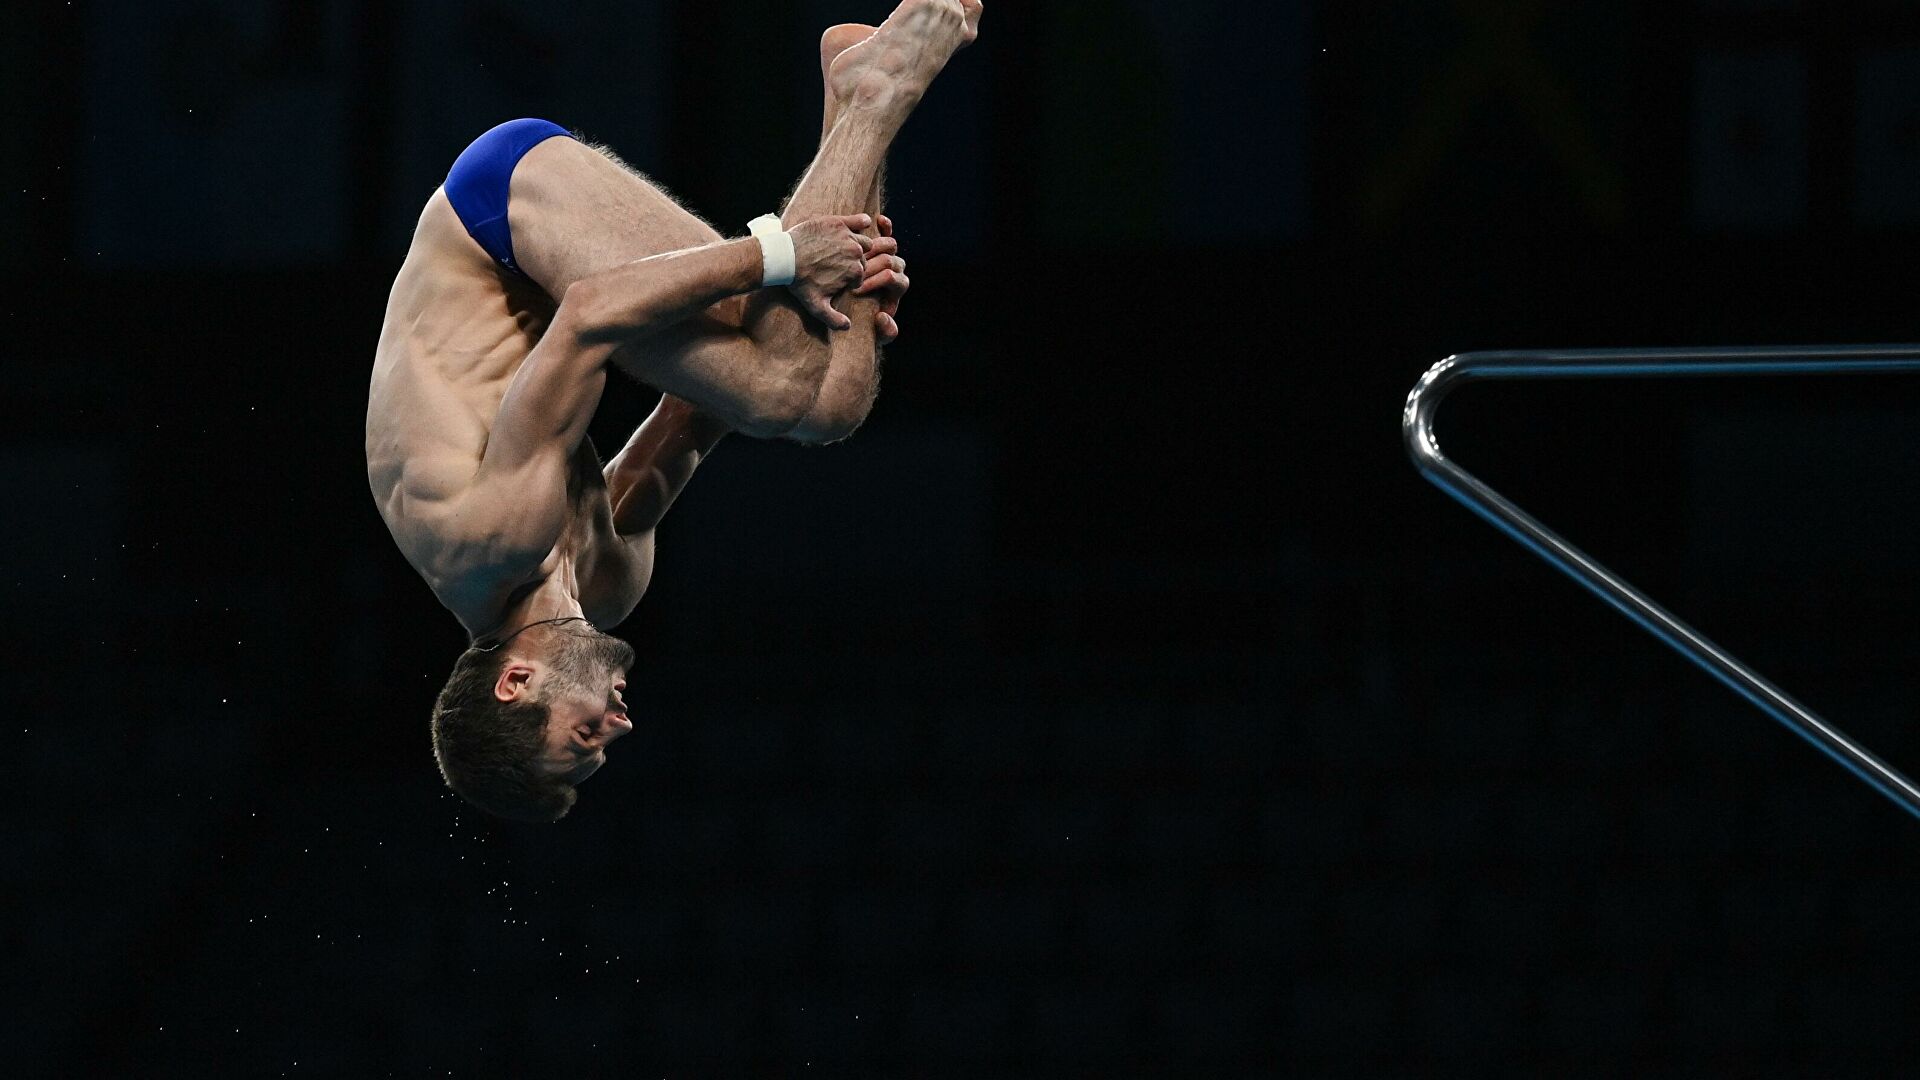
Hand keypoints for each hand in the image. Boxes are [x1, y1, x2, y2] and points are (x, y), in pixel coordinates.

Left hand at [786, 214, 873, 329]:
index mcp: (856, 272)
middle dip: (854, 262)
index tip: (837, 278)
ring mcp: (848, 236)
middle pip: (863, 258)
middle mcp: (856, 253)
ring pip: (864, 241)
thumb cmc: (799, 282)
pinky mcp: (838, 222)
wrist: (783, 257)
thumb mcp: (816, 306)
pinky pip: (859, 220)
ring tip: (846, 248)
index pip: (861, 275)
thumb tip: (848, 327)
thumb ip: (833, 320)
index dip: (850, 278)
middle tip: (838, 264)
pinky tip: (864, 222)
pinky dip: (862, 222)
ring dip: (859, 245)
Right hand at [854, 214, 909, 344]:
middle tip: (855, 271)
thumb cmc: (864, 320)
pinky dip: (886, 227)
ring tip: (861, 250)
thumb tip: (884, 317)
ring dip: (877, 245)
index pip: (893, 279)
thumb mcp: (875, 332)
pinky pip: (888, 233)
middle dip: (873, 266)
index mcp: (898, 288)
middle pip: (891, 260)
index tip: (857, 290)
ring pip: (889, 246)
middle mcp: (897, 271)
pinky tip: (880, 221)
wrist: (851, 304)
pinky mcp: (881, 246)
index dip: (877, 283)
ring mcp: (889, 257)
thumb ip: (886, 331)